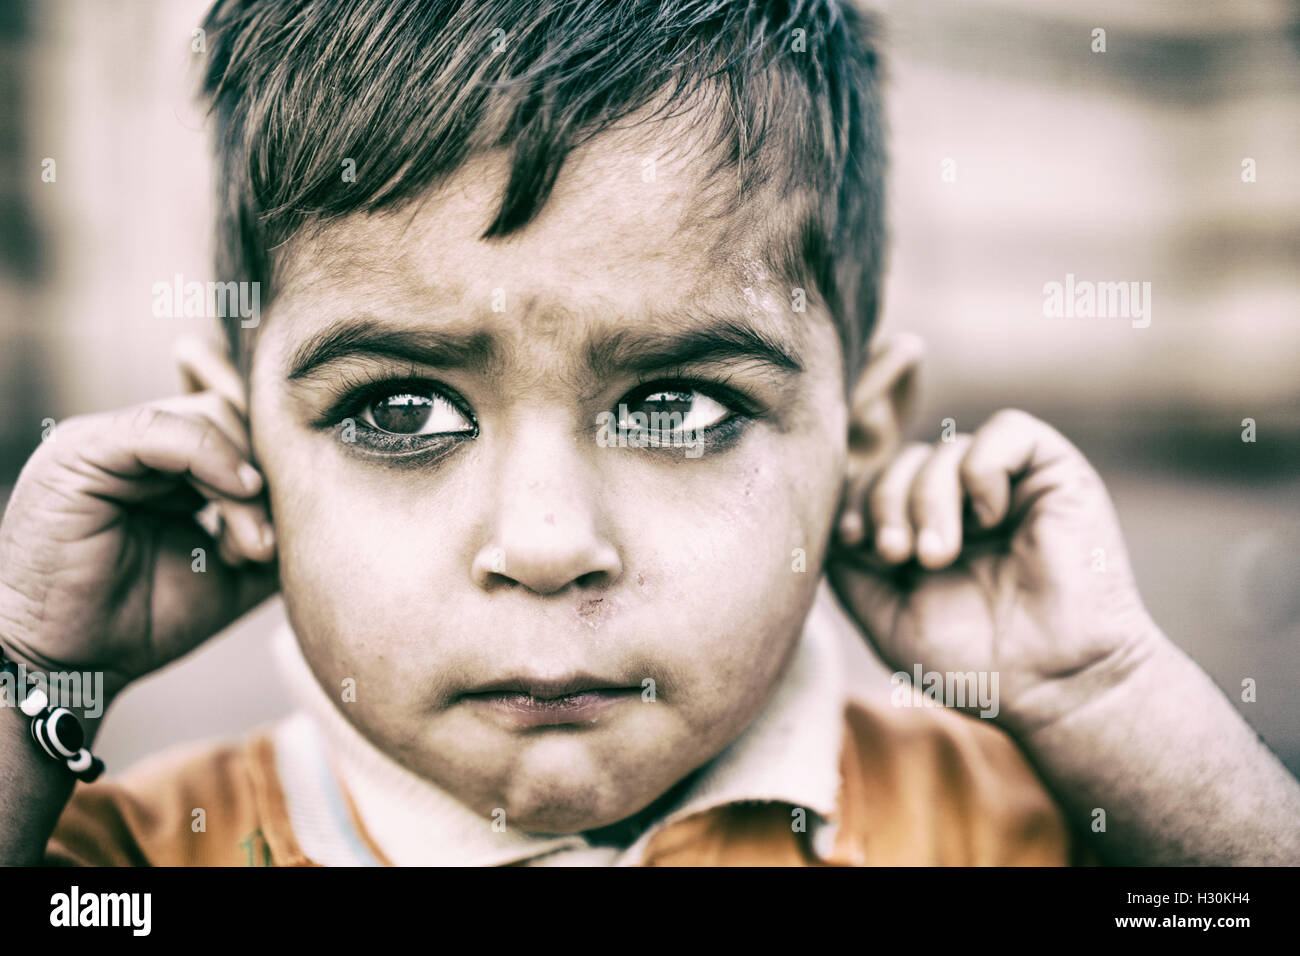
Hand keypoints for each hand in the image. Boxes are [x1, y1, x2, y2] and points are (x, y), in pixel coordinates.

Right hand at [0, 336, 276, 701]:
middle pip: (236, 417)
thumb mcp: (232, 573)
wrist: (71, 665)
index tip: (311, 480)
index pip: (240, 419)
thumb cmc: (141, 622)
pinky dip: (212, 459)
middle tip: (267, 548)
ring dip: (245, 488)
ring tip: (249, 549)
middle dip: (268, 477)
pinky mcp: (83, 451)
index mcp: (169, 463)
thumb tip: (332, 506)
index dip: (277, 442)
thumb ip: (273, 531)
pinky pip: (162, 430)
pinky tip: (241, 495)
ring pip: (211, 421)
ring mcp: (109, 440)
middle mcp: (140, 443)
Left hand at [827, 409, 1161, 735]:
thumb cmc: (974, 663)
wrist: (1054, 687)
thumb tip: (829, 518)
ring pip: (945, 449)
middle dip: (886, 503)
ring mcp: (1010, 486)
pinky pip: (1007, 429)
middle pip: (902, 462)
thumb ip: (849, 566)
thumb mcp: (886, 616)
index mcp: (927, 531)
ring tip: (941, 555)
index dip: (854, 501)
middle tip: (900, 555)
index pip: (874, 483)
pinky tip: (989, 519)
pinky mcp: (1054, 473)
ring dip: (928, 498)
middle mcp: (967, 504)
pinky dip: (982, 468)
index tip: (852, 542)